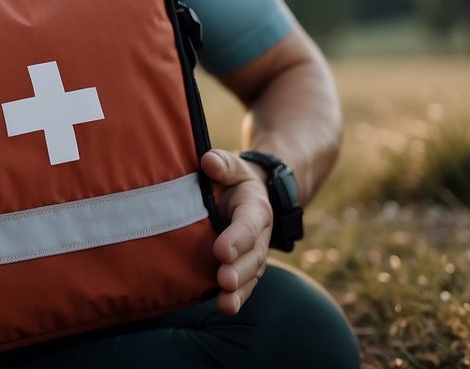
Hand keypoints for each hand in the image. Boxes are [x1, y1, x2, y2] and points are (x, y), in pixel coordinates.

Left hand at [201, 149, 272, 315]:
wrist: (249, 194)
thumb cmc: (232, 179)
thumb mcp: (231, 166)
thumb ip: (222, 164)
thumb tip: (208, 162)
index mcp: (256, 208)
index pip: (248, 225)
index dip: (237, 238)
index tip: (221, 250)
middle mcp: (260, 235)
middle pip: (253, 256)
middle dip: (239, 270)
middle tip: (223, 279)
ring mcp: (254, 254)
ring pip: (251, 275)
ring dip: (239, 291)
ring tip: (225, 304)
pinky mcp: (244, 268)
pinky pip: (244, 286)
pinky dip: (237, 298)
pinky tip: (225, 307)